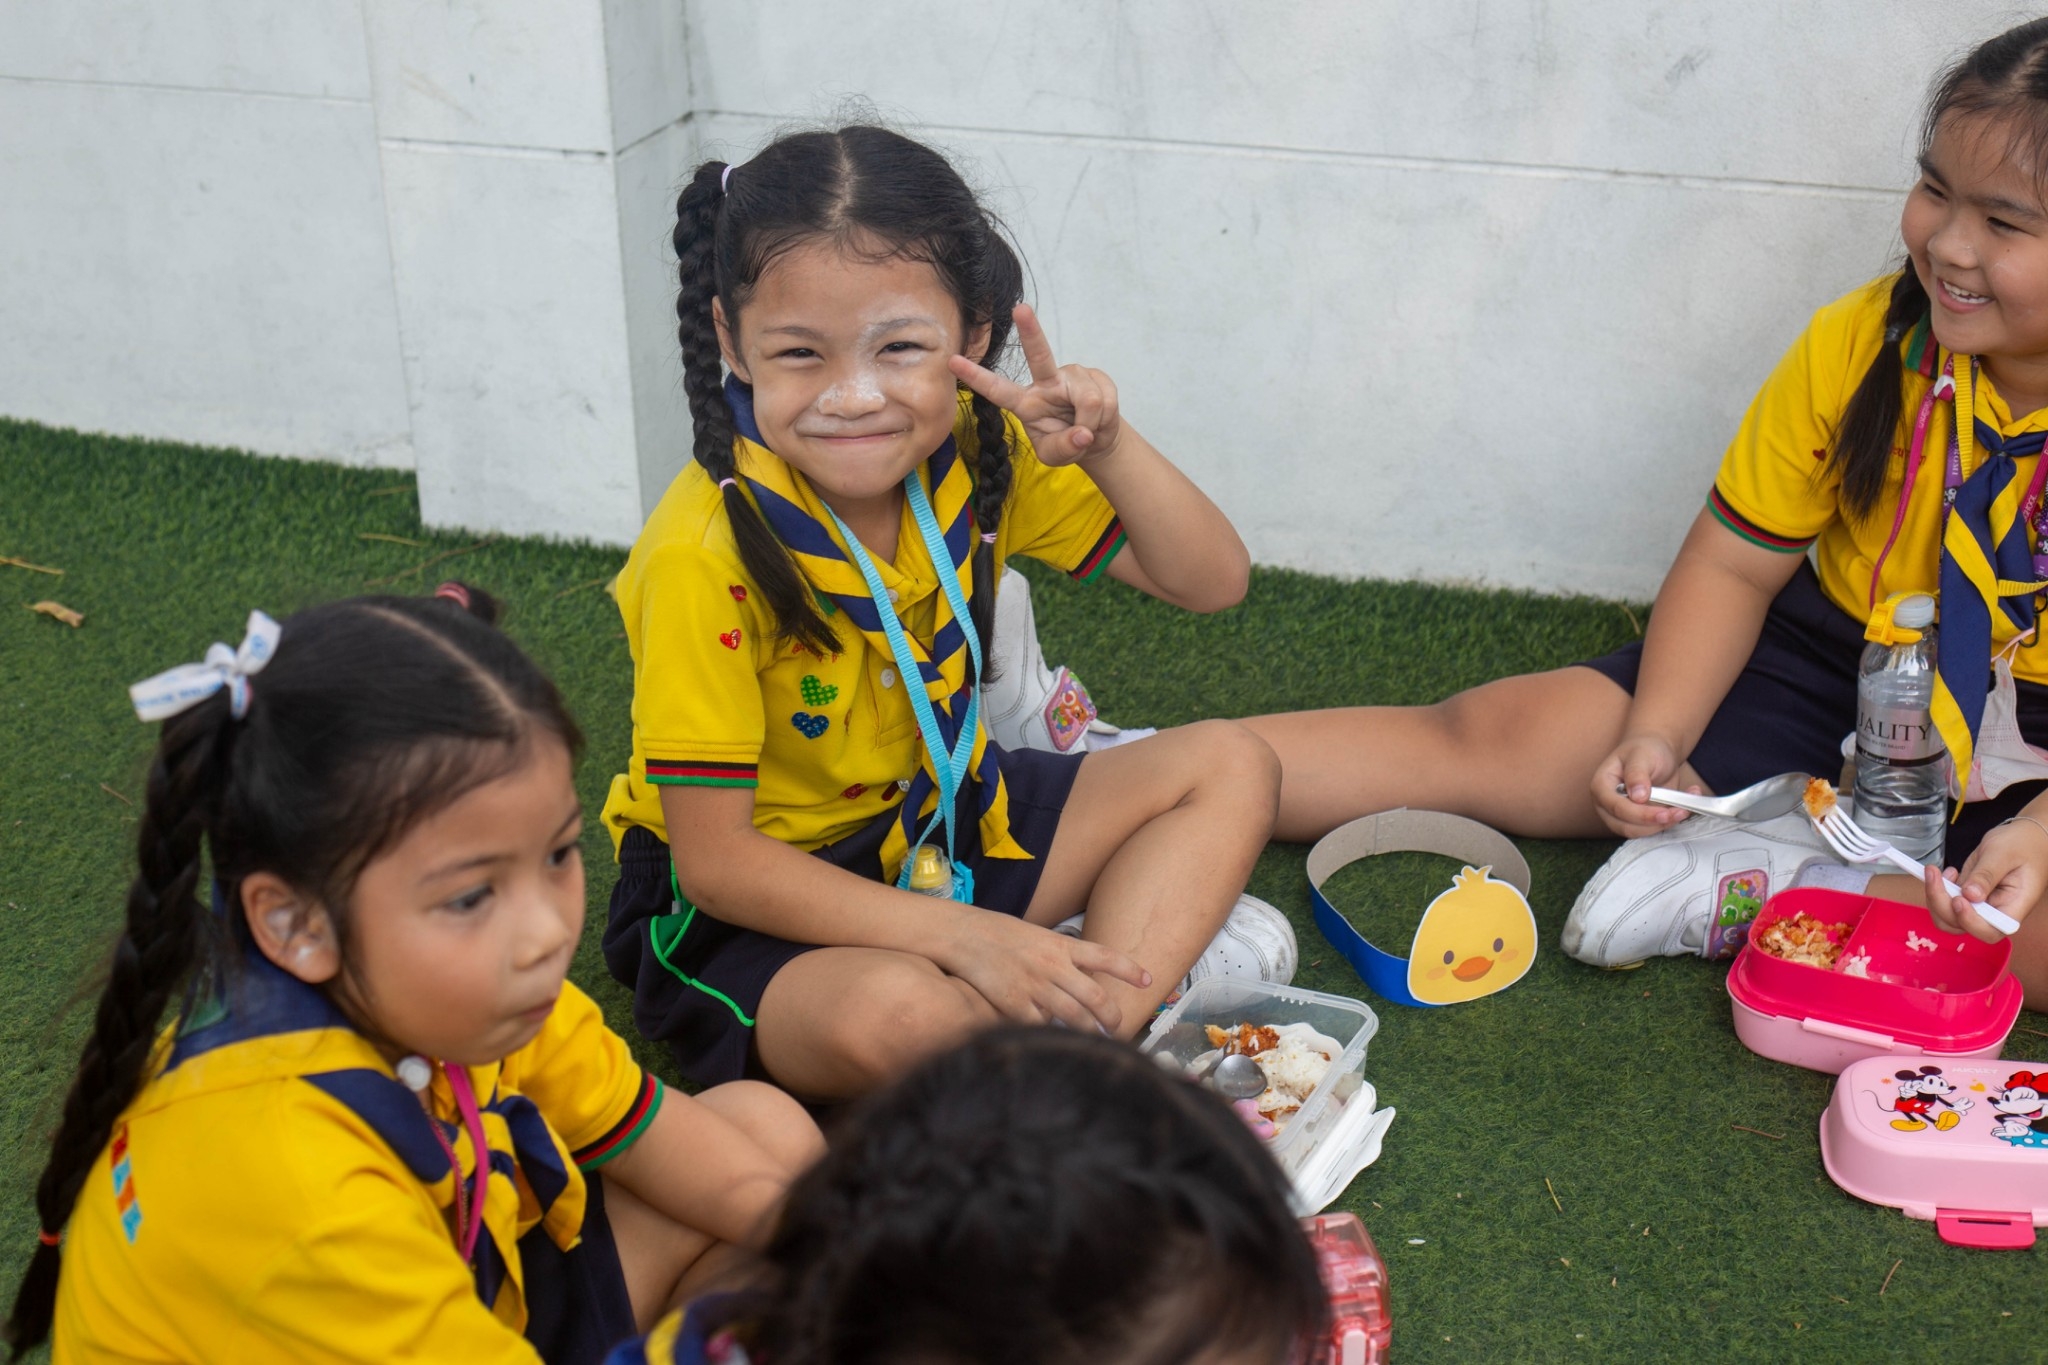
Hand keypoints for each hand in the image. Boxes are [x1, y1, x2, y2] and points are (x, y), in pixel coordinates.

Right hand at [932, 910, 1150, 1033]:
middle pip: (1095, 996)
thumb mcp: (1035, 935)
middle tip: (1117, 1027)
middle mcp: (1052, 965)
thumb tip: (1076, 982)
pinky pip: (1039, 1024)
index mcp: (1059, 944)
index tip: (1147, 980)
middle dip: (1111, 1015)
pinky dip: (1046, 1031)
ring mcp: (1034, 985)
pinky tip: (1049, 1035)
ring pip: (1073, 1016)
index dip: (1129, 969)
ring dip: (1088, 1031)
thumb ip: (1058, 956)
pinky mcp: (1014, 1003)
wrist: (961, 934)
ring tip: (1096, 1040)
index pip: (1105, 956)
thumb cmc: (996, 932)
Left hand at [947, 304, 1121, 465]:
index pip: (997, 390)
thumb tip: (1083, 433)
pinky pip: (1105, 400)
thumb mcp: (1057, 457)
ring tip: (1089, 428)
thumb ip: (1065, 447)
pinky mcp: (1096, 375)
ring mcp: (1072, 376)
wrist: (1095, 439)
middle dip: (1031, 331)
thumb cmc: (1067, 443)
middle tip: (1020, 308)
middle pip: (1039, 355)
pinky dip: (1105, 418)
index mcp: (1026, 403)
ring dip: (1093, 421)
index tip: (952, 361)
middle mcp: (1047, 383)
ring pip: (1087, 399)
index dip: (976, 376)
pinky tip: (1099, 418)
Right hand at [1593, 734, 1693, 836]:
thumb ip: (1637, 774)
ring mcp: (1622, 815)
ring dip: (1664, 825)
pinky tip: (1684, 807)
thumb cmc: (1644, 749)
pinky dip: (1670, 822)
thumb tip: (1637, 797)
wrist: (1655, 751)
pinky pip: (1652, 828)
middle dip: (1654, 823)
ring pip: (1640, 832)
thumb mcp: (1641, 755)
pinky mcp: (1638, 820)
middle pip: (1626, 826)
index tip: (1663, 812)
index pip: (1616, 807)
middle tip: (1679, 812)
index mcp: (1602, 786)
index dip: (1639, 814)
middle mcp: (1608, 804)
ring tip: (1683, 810)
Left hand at [1923, 817, 2047, 940]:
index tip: (1959, 899)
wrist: (2025, 838)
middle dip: (1941, 903)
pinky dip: (1937, 889)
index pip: (1990, 930)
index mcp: (2012, 908)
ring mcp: (1978, 906)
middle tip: (1935, 874)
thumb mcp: (2003, 855)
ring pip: (1948, 917)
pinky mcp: (1967, 896)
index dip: (1970, 922)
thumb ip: (1986, 875)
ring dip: (1935, 897)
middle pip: (1961, 925)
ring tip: (1937, 871)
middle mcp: (1994, 912)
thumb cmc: (2022, 846)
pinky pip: (1945, 902)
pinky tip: (1950, 872)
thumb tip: (1970, 895)